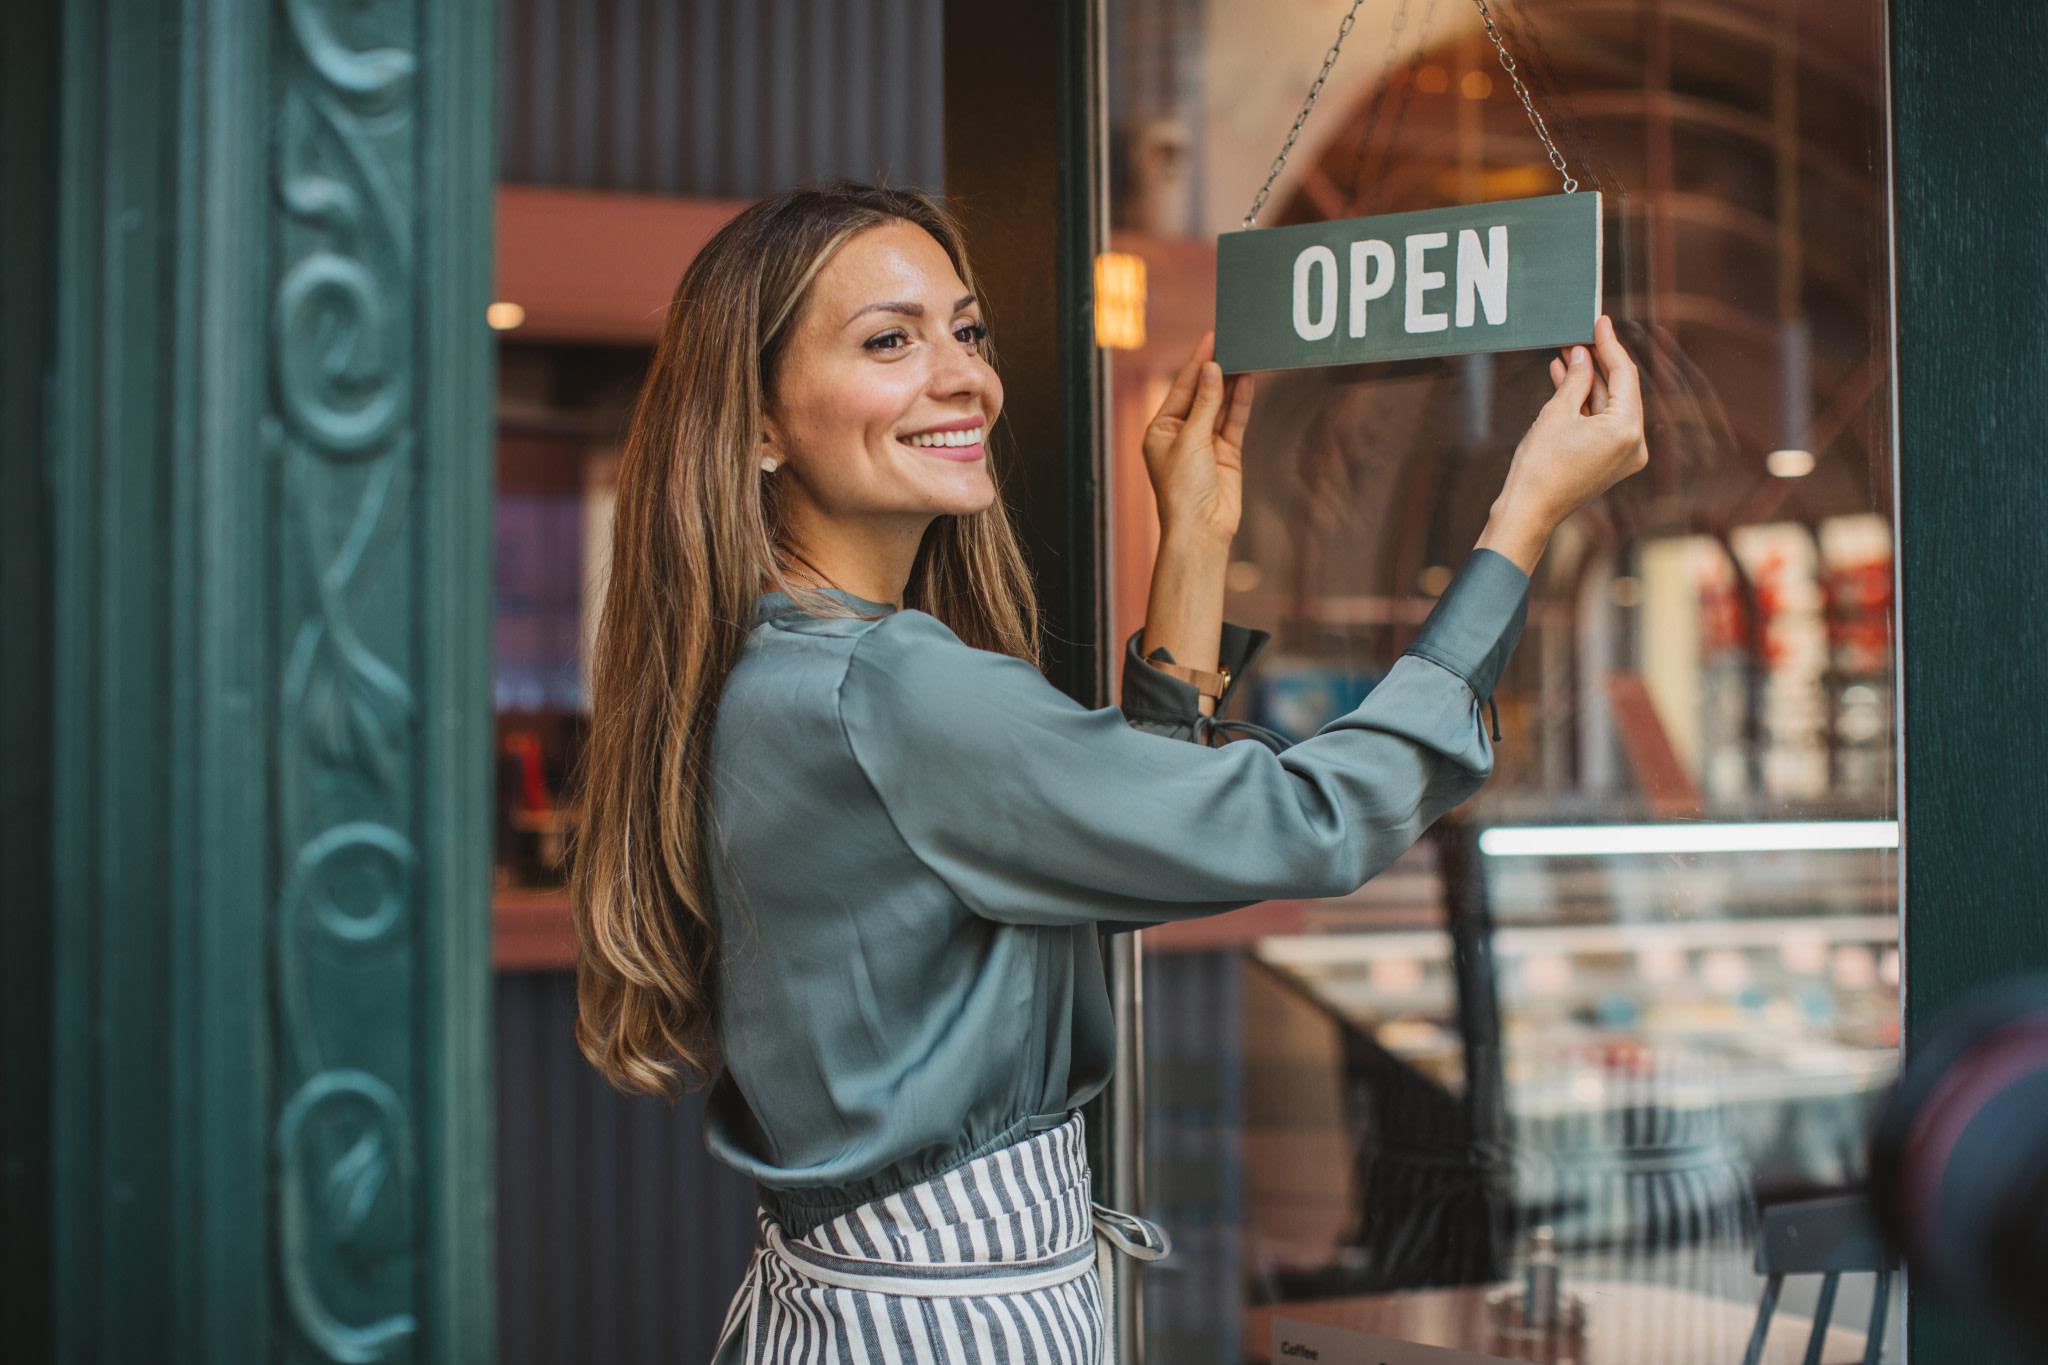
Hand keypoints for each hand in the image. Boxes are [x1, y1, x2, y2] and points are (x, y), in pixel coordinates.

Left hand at [1142, 330, 1254, 547]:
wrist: (1201, 529)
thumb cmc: (1182, 489)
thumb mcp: (1190, 439)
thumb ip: (1206, 404)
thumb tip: (1213, 370)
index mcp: (1160, 430)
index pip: (1181, 388)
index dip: (1196, 363)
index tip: (1211, 338)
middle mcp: (1181, 434)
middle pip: (1201, 394)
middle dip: (1216, 370)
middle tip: (1231, 342)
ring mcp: (1205, 443)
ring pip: (1220, 406)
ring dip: (1231, 383)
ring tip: (1244, 356)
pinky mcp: (1226, 453)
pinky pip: (1234, 421)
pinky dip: (1241, 402)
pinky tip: (1248, 381)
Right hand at [1480, 314, 1649, 571]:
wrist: (1529, 511)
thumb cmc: (1539, 467)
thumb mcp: (1556, 413)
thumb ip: (1575, 379)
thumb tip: (1582, 354)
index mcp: (1626, 429)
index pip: (1624, 374)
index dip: (1609, 345)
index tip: (1599, 321)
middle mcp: (1634, 443)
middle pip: (1621, 390)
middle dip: (1598, 364)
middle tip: (1578, 338)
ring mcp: (1625, 455)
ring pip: (1610, 406)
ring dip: (1589, 383)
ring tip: (1566, 358)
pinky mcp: (1611, 462)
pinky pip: (1603, 423)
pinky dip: (1587, 405)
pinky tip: (1566, 383)